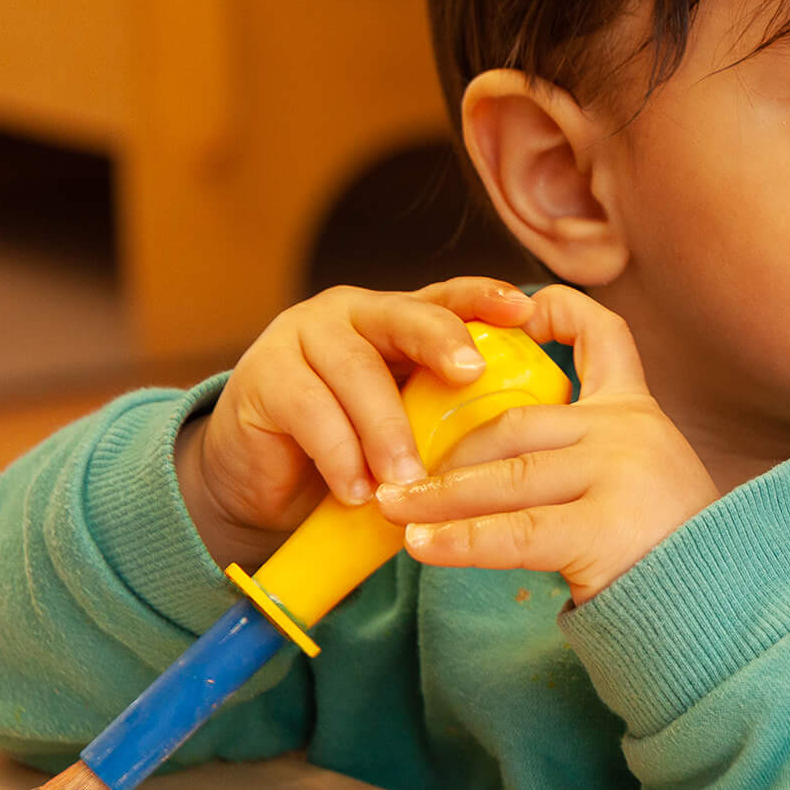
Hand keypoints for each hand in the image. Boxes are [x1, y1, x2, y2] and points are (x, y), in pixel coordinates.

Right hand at [173, 277, 540, 570]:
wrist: (265, 482)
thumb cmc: (355, 448)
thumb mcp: (408, 425)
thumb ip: (447, 413)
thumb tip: (517, 435)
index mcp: (396, 319)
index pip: (446, 297)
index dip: (484, 298)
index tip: (525, 309)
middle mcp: (350, 315)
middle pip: (402, 317)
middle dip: (441, 340)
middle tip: (471, 373)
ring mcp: (301, 338)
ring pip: (356, 370)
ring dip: (387, 430)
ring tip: (409, 480)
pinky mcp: (263, 378)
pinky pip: (310, 411)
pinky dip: (339, 455)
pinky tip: (357, 492)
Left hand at [374, 285, 717, 601]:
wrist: (724, 606)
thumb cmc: (671, 552)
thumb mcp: (640, 481)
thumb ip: (585, 457)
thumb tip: (487, 462)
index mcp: (638, 414)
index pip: (604, 336)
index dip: (558, 312)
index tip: (516, 310)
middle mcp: (629, 432)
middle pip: (519, 421)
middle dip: (452, 449)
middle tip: (400, 476)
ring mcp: (620, 475)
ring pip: (508, 474)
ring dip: (440, 494)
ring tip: (394, 509)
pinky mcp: (605, 528)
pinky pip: (515, 532)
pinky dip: (460, 539)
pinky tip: (422, 546)